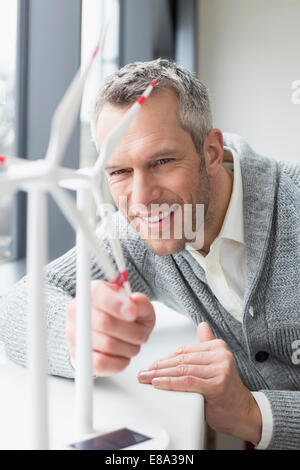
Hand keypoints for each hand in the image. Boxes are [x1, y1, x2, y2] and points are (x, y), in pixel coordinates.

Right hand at [66, 280, 155, 375]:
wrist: (110, 333)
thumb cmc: (124, 317)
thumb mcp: (138, 306)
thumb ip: (140, 302)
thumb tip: (134, 303)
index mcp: (92, 292)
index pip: (99, 294)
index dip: (117, 304)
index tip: (133, 313)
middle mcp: (79, 311)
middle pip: (105, 322)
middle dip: (132, 332)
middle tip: (141, 334)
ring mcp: (75, 335)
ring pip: (107, 345)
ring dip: (129, 348)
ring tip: (132, 344)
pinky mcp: (78, 357)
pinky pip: (100, 363)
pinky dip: (119, 362)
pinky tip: (123, 355)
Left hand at [138, 322, 261, 443]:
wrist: (243, 413)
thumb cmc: (226, 390)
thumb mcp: (217, 363)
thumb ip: (207, 344)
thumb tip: (202, 325)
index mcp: (218, 347)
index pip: (184, 351)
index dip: (165, 358)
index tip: (151, 364)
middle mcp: (221, 355)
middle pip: (181, 360)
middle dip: (159, 366)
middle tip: (143, 372)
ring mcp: (220, 370)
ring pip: (182, 370)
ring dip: (160, 374)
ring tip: (146, 378)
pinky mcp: (216, 385)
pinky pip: (187, 382)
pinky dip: (170, 382)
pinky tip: (157, 383)